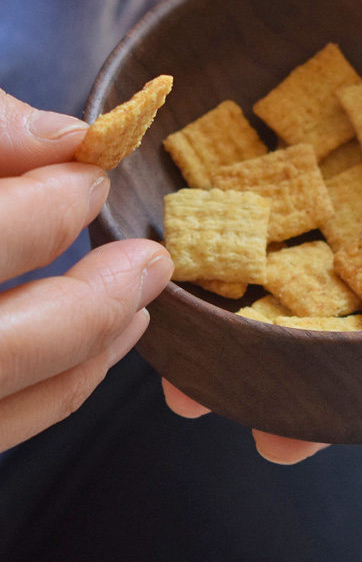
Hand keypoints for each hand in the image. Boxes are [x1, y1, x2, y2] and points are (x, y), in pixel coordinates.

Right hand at [0, 90, 173, 451]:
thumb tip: (65, 135)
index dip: (44, 210)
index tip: (90, 171)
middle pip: (3, 352)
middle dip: (85, 307)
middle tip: (148, 260)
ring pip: (6, 403)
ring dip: (85, 356)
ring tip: (140, 306)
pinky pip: (0, 427)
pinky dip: (59, 389)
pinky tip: (103, 346)